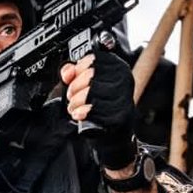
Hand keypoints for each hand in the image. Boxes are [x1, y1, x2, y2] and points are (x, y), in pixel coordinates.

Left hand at [60, 51, 136, 168]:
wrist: (114, 134)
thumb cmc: (100, 105)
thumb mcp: (86, 84)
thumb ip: (75, 72)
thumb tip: (67, 71)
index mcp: (117, 66)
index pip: (94, 58)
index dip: (78, 68)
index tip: (73, 78)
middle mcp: (124, 80)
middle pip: (91, 75)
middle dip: (74, 87)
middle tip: (72, 96)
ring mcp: (124, 98)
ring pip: (91, 93)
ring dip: (76, 102)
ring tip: (75, 107)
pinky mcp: (120, 115)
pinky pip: (94, 111)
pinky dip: (82, 113)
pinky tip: (80, 114)